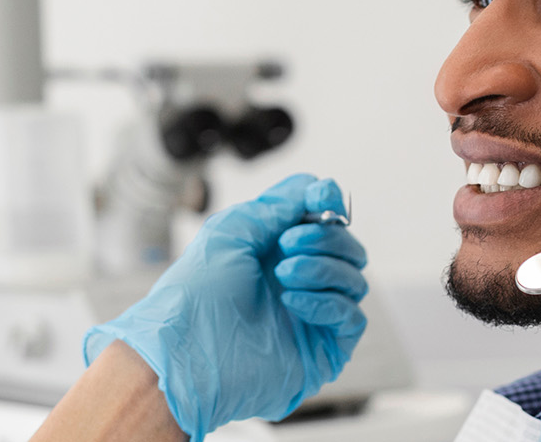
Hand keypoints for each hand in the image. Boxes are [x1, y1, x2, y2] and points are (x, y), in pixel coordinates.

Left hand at [83, 174, 367, 439]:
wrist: (186, 352)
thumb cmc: (197, 293)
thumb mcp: (232, 230)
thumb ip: (278, 204)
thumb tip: (320, 188)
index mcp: (277, 251)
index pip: (324, 221)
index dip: (329, 203)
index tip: (324, 198)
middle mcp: (299, 281)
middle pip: (347, 247)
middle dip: (324, 236)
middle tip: (288, 244)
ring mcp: (313, 316)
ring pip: (354, 279)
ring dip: (322, 267)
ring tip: (283, 274)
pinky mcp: (323, 350)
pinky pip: (352, 317)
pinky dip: (327, 302)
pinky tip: (292, 301)